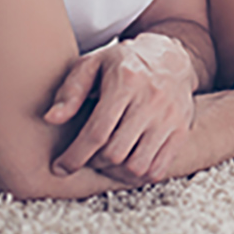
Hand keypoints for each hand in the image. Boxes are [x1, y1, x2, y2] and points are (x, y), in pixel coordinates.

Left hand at [45, 32, 196, 181]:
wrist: (171, 58)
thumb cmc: (124, 63)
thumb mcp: (93, 64)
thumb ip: (71, 91)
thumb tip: (52, 118)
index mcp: (126, 81)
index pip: (98, 131)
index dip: (75, 156)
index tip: (60, 167)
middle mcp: (152, 99)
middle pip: (116, 153)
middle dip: (93, 163)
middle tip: (85, 157)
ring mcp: (170, 117)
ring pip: (137, 166)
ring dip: (115, 172)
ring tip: (105, 161)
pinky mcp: (181, 131)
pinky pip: (158, 169)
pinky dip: (137, 175)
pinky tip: (126, 164)